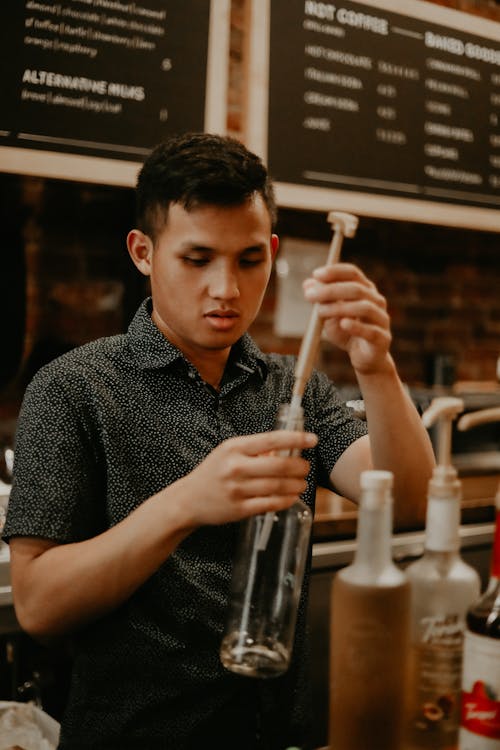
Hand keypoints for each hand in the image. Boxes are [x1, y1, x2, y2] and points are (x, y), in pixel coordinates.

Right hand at [176, 429, 316, 526]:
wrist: (188, 500)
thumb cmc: (213, 472)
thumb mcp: (228, 452)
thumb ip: (255, 450)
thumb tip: (285, 450)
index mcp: (234, 448)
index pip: (272, 440)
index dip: (296, 439)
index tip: (313, 439)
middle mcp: (236, 467)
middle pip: (279, 465)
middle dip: (299, 467)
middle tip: (306, 467)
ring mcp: (238, 490)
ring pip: (278, 486)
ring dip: (296, 485)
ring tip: (302, 483)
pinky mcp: (240, 509)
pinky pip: (271, 504)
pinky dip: (286, 500)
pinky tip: (292, 497)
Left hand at [303, 262, 391, 374]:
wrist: (363, 358)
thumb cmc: (346, 332)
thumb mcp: (329, 315)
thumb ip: (321, 300)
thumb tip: (307, 284)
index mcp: (365, 290)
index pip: (353, 273)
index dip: (335, 272)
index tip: (316, 274)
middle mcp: (377, 301)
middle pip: (357, 289)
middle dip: (331, 290)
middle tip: (309, 296)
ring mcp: (382, 319)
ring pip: (364, 307)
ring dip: (339, 308)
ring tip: (320, 312)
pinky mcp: (383, 338)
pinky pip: (371, 331)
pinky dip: (356, 326)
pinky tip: (343, 324)